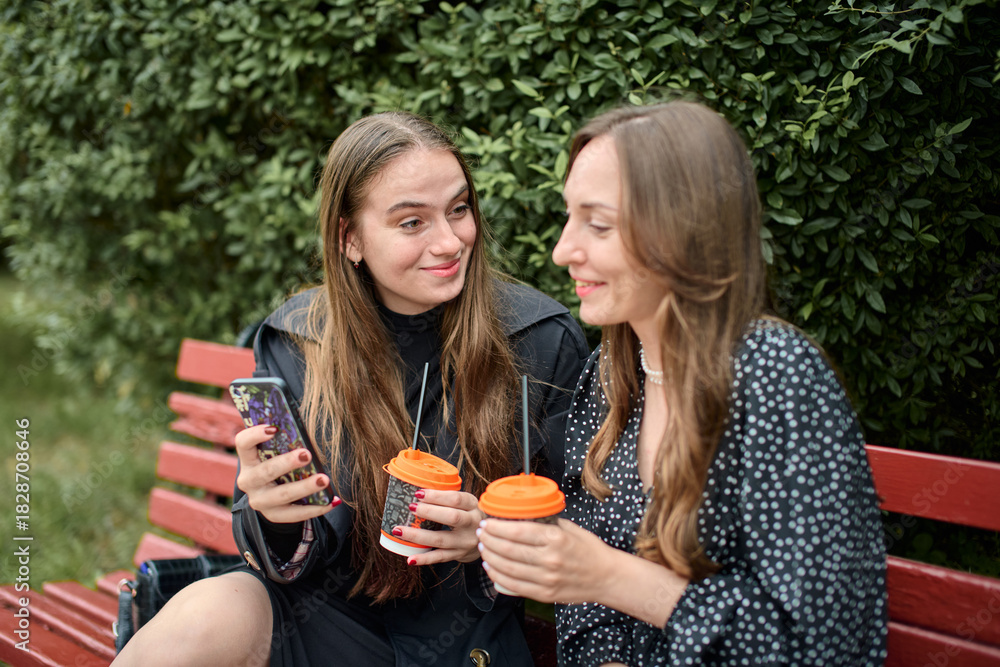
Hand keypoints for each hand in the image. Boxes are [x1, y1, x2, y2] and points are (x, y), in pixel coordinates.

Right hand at [234, 424, 338, 523]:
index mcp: (248, 459)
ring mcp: (259, 501)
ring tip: (324, 480)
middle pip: (265, 471)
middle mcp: (249, 481)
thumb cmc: (280, 463)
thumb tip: (307, 433)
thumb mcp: (278, 452)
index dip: (255, 435)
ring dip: (305, 487)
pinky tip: (331, 501)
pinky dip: (315, 508)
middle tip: (307, 454)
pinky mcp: (274, 515)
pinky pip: (295, 514)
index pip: (243, 443)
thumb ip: (287, 441)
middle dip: (286, 462)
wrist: (272, 496)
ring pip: (282, 495)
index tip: (274, 428)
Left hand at [394, 489, 483, 565]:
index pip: (456, 499)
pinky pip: (440, 557)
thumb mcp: (465, 502)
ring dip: (418, 535)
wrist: (488, 537)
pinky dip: (424, 559)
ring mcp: (465, 541)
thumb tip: (418, 492)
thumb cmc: (468, 514)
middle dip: (429, 512)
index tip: (418, 493)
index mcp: (472, 506)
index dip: (436, 496)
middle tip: (410, 507)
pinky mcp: (458, 555)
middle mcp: (472, 523)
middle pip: (452, 517)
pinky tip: (410, 559)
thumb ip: (448, 497)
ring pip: (441, 539)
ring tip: (399, 530)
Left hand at [476, 518, 615, 603]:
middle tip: (480, 534)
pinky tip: (491, 568)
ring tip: (482, 549)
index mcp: (555, 539)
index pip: (517, 532)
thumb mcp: (569, 529)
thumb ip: (545, 523)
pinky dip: (498, 577)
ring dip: (490, 558)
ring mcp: (546, 579)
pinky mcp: (545, 594)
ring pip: (507, 569)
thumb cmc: (589, 549)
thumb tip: (520, 516)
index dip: (496, 527)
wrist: (607, 577)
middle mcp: (549, 560)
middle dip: (488, 541)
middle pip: (508, 550)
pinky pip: (514, 586)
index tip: (486, 523)